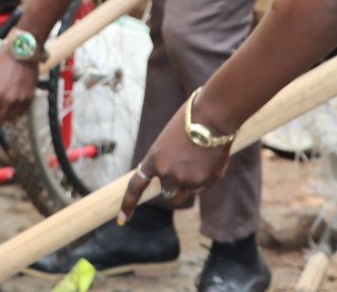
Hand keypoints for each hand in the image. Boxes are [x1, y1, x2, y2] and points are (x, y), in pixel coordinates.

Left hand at [0, 48, 38, 125]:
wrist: (23, 53)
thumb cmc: (4, 60)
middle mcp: (10, 100)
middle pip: (0, 122)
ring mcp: (21, 100)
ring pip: (11, 119)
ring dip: (5, 117)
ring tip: (2, 108)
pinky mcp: (30, 97)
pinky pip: (21, 112)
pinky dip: (16, 112)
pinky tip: (12, 104)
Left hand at [119, 107, 229, 223]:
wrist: (213, 116)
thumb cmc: (190, 120)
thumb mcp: (168, 139)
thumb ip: (166, 160)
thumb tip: (171, 177)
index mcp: (154, 159)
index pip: (136, 186)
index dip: (128, 203)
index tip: (123, 220)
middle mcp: (168, 174)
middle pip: (168, 194)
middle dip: (173, 187)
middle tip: (183, 170)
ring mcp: (188, 180)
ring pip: (188, 191)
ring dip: (191, 182)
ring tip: (199, 157)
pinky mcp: (207, 182)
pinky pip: (204, 185)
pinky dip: (207, 176)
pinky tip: (211, 157)